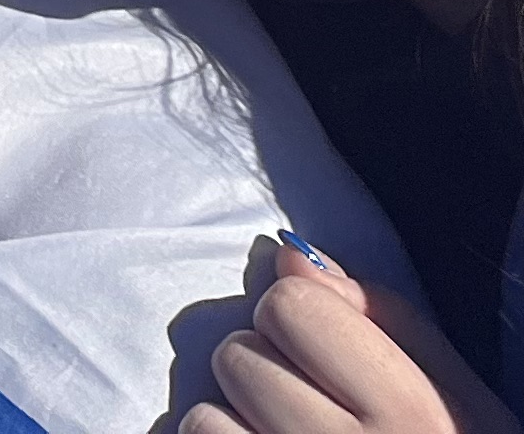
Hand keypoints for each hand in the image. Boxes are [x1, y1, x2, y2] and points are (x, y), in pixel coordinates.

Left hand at [186, 234, 518, 433]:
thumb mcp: (464, 406)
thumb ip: (390, 320)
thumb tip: (293, 253)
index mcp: (415, 420)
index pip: (291, 305)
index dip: (307, 325)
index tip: (340, 364)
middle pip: (238, 353)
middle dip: (270, 374)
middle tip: (319, 416)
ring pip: (205, 413)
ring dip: (238, 425)